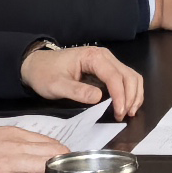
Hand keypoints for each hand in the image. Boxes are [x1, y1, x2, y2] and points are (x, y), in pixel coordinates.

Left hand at [24, 43, 143, 114]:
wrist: (36, 64)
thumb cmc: (44, 73)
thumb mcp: (56, 85)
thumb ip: (76, 91)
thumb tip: (98, 98)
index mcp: (93, 57)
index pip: (114, 76)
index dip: (120, 96)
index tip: (118, 113)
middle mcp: (105, 56)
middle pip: (128, 75)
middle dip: (130, 97)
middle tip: (124, 116)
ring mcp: (108, 62)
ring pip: (131, 77)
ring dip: (134, 95)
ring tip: (128, 112)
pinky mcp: (107, 70)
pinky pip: (125, 80)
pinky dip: (130, 92)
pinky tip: (126, 105)